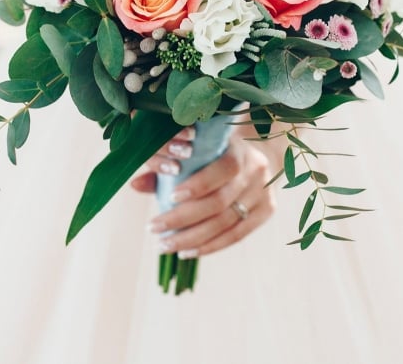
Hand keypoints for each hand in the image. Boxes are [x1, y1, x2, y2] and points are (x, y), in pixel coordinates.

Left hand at [129, 128, 275, 258]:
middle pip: (219, 203)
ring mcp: (264, 194)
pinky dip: (210, 246)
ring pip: (226, 224)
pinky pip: (236, 236)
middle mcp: (256, 172)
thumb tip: (135, 185)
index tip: (169, 197)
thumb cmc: (218, 153)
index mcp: (240, 151)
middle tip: (154, 229)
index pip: (222, 170)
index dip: (197, 186)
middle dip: (183, 218)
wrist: (262, 155)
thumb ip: (167, 168)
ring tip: (165, 245)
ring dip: (192, 239)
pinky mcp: (267, 211)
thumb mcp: (198, 151)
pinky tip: (188, 252)